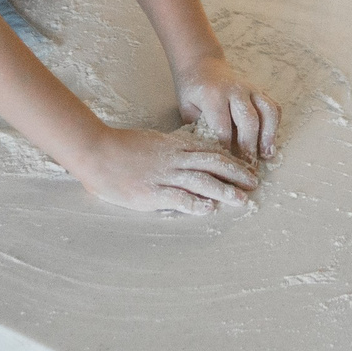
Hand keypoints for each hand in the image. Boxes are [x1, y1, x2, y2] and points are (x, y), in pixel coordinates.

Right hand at [73, 124, 260, 213]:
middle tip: (254, 183)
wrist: (96, 152)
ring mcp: (163, 176)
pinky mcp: (151, 192)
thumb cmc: (121, 148)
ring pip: (201, 181)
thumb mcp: (152, 141)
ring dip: (224, 190)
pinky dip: (195, 203)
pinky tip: (210, 209)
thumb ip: (171, 147)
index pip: (209, 152)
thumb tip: (188, 153)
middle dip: (236, 174)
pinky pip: (178, 198)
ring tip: (242, 199)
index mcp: (174, 147)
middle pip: (212, 165)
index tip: (246, 168)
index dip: (230, 160)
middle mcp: (173, 160)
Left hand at [175, 56, 279, 159]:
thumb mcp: (187, 108)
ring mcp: (251, 89)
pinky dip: (275, 125)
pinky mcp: (260, 91)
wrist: (203, 65)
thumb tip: (210, 154)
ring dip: (269, 135)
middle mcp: (235, 91)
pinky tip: (271, 142)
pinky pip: (273, 107)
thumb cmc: (193, 91)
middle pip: (248, 120)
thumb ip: (197, 128)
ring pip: (267, 111)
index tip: (227, 165)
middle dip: (250, 146)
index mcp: (213, 95)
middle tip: (249, 167)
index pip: (223, 126)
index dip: (226, 148)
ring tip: (267, 155)